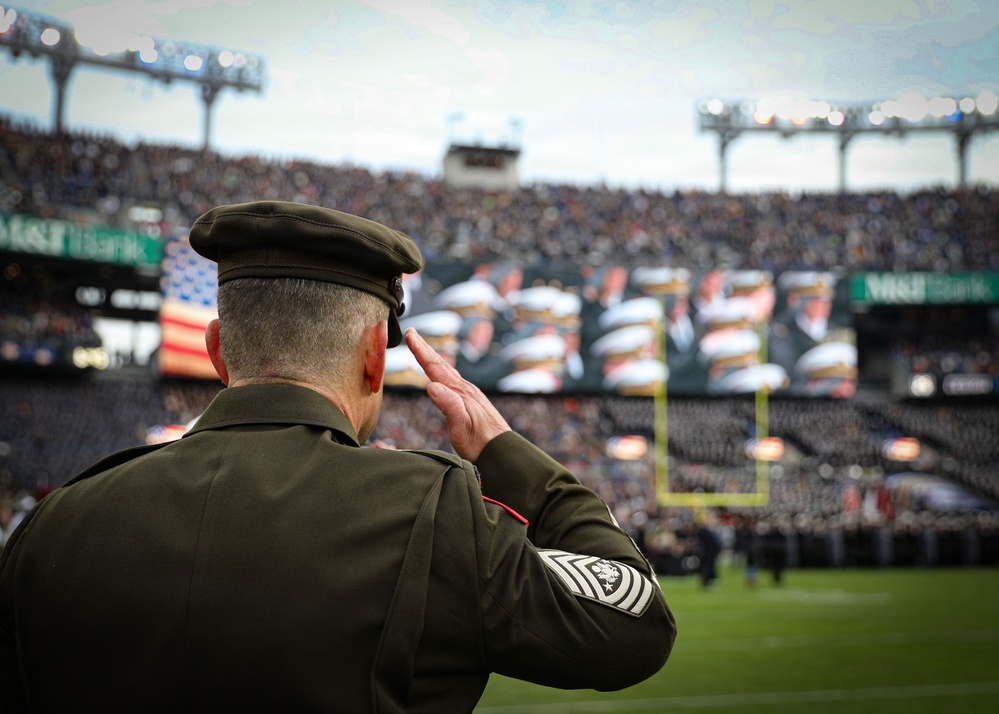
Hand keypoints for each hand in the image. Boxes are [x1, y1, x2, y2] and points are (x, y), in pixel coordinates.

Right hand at [406, 328, 510, 461]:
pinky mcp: (470, 402)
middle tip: (411, 333)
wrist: (501, 449)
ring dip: (433, 359)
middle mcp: (464, 389)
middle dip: (425, 348)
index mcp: (459, 392)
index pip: (435, 367)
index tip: (409, 335)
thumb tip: (431, 386)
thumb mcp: (461, 426)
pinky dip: (442, 372)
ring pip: (447, 371)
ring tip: (423, 350)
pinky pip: (452, 381)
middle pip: (440, 364)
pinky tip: (441, 377)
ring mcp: (468, 394)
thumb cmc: (480, 441)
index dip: (420, 351)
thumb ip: (449, 405)